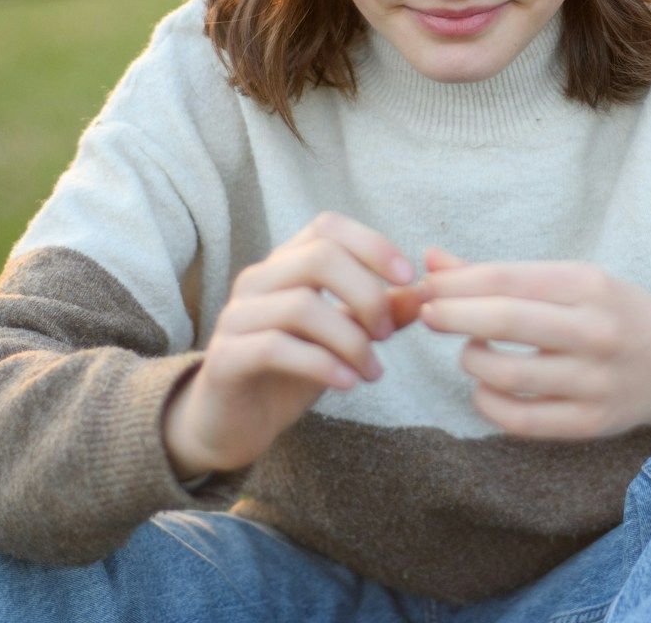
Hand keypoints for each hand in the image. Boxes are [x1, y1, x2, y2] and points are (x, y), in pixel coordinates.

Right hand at [162, 213, 416, 478]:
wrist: (233, 423)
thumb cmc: (291, 371)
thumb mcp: (344, 339)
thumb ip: (381, 313)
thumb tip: (424, 291)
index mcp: (285, 266)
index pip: (327, 228)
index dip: (371, 244)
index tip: (408, 277)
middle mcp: (257, 281)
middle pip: (319, 257)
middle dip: (367, 293)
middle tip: (388, 334)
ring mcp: (237, 317)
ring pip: (301, 305)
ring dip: (351, 340)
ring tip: (372, 371)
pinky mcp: (225, 358)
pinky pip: (276, 347)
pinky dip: (322, 364)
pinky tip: (347, 383)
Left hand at [417, 249, 650, 449]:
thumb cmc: (609, 313)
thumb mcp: (568, 281)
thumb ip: (498, 274)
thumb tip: (429, 261)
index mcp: (589, 285)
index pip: (509, 279)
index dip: (458, 283)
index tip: (426, 286)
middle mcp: (596, 331)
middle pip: (507, 321)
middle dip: (455, 315)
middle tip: (427, 313)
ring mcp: (595, 381)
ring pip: (508, 374)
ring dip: (472, 361)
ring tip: (471, 352)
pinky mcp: (590, 423)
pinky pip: (521, 420)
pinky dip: (487, 403)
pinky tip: (484, 389)